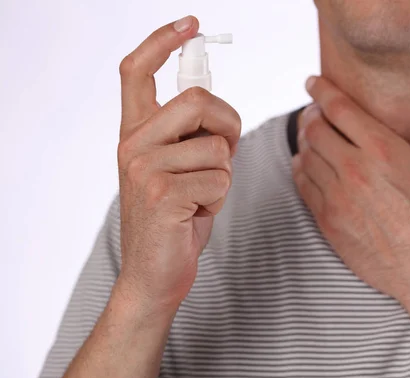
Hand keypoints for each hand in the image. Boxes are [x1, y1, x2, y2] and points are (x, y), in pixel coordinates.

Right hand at [116, 16, 240, 312]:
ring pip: (218, 148)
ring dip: (223, 176)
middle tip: (223, 155)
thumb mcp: (180, 167)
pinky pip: (220, 180)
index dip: (161, 41)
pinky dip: (220, 200)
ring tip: (199, 198)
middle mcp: (133, 144)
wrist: (155, 274)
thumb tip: (219, 109)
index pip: (136, 72)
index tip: (190, 25)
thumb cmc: (175, 218)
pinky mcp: (162, 194)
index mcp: (136, 133)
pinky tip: (195, 214)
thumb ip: (191, 135)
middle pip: (198, 100)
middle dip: (229, 126)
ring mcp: (144, 168)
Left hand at [292, 76, 409, 315]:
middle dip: (312, 116)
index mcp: (385, 152)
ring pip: (305, 157)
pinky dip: (301, 171)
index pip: (340, 108)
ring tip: (313, 139)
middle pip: (314, 130)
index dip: (323, 90)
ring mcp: (338, 199)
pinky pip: (302, 186)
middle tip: (316, 113)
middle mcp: (356, 171)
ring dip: (305, 143)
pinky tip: (309, 168)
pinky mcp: (328, 223)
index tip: (314, 82)